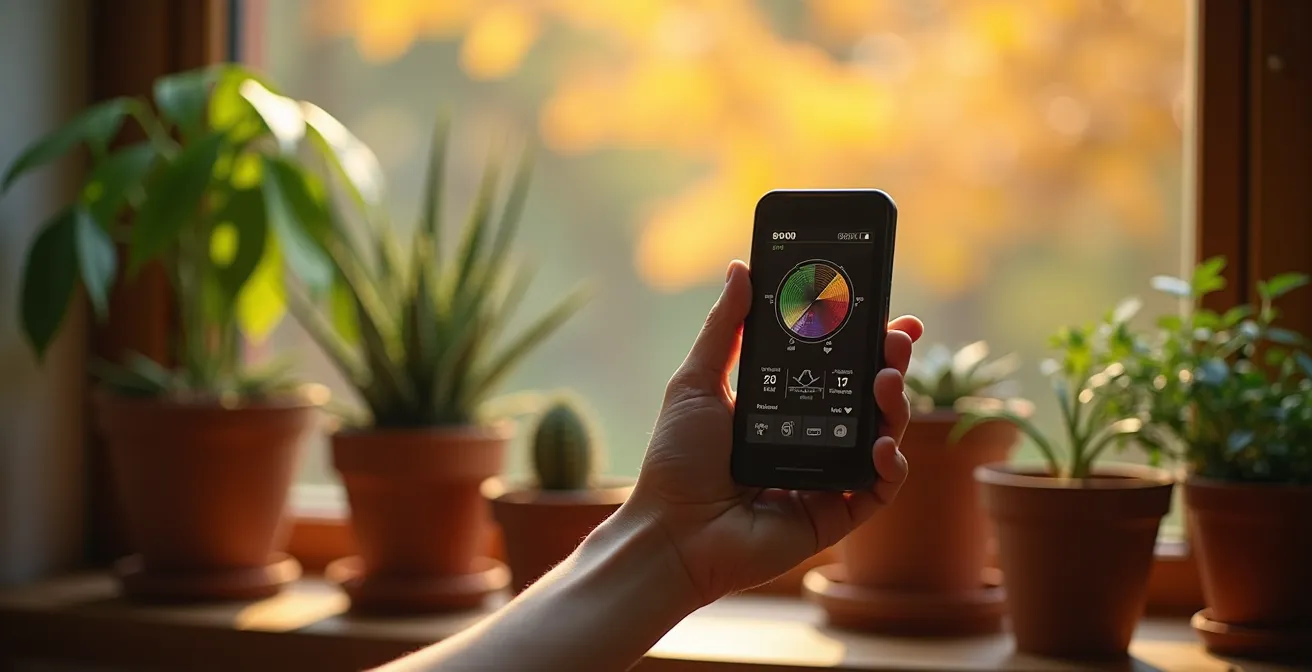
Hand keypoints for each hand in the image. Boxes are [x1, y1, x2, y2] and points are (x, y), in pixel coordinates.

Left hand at [624, 259, 923, 604]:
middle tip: (896, 339)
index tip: (890, 315)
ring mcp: (825, 477)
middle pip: (867, 397)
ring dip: (895, 406)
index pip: (837, 366)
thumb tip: (741, 268)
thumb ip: (725, 328)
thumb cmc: (676, 461)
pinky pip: (878, 490)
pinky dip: (889, 466)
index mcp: (782, 405)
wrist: (670, 531)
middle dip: (890, 364)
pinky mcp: (833, 515)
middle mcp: (810, 437)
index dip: (868, 341)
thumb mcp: (697, 382)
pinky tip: (880, 446)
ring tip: (886, 382)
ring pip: (882, 437)